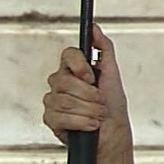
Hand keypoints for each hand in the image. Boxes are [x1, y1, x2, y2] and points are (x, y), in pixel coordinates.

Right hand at [42, 24, 131, 159]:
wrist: (112, 135)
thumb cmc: (112, 106)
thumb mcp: (112, 74)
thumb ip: (103, 49)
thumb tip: (95, 28)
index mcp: (73, 70)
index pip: (67, 54)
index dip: (79, 66)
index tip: (92, 77)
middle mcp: (59, 83)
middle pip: (64, 80)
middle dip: (88, 95)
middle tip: (100, 102)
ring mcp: (52, 101)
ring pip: (63, 100)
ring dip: (87, 110)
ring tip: (97, 116)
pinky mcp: (50, 119)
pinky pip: (60, 116)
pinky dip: (80, 122)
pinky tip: (89, 125)